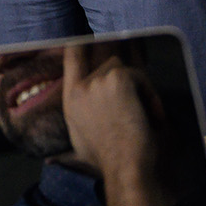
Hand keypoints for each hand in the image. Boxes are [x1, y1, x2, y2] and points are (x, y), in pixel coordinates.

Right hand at [61, 45, 164, 205]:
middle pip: (103, 52)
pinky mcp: (118, 78)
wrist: (124, 167)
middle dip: (121, 58)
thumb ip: (74, 125)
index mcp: (70, 97)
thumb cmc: (107, 160)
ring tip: (147, 110)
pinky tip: (152, 114)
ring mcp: (98, 79)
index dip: (85, 41)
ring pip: (124, 65)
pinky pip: (139, 75)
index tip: (95, 37)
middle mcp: (80, 85)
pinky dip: (150, 94)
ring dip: (138, 83)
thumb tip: (53, 153)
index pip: (72, 53)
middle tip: (136, 66)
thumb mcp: (79, 141)